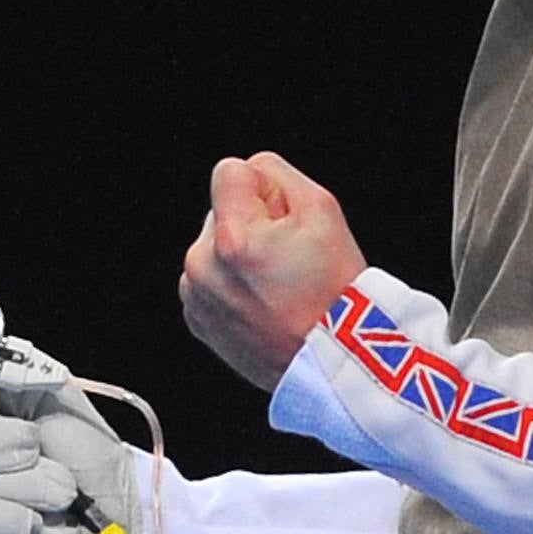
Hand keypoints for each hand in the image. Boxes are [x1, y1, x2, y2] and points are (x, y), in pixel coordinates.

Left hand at [179, 151, 366, 388]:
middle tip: (290, 259)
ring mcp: (197, 297)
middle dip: (251, 224)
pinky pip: (210, 280)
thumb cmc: (335, 294)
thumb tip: (253, 173)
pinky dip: (232, 286)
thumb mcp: (323, 210)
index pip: (229, 172)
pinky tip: (265, 303)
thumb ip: (278, 173)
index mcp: (233, 239)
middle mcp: (204, 267)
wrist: (332, 361)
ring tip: (279, 285)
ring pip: (214, 246)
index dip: (263, 188)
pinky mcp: (198, 319)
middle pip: (221, 211)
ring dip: (239, 256)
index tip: (283, 217)